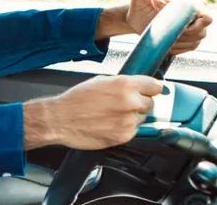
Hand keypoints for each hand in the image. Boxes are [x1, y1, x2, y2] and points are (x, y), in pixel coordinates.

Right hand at [25, 75, 163, 149]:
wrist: (60, 119)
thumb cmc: (75, 100)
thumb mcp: (99, 81)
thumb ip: (121, 83)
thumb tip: (136, 86)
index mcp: (125, 84)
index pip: (156, 86)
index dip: (151, 89)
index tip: (149, 92)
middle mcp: (131, 102)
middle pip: (150, 104)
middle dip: (139, 104)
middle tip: (123, 105)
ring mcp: (129, 120)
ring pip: (141, 118)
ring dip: (131, 117)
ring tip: (111, 116)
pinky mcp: (125, 136)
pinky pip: (133, 131)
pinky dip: (124, 129)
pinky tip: (109, 125)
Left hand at [124, 0, 212, 54]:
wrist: (135, 23)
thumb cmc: (137, 8)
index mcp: (189, 1)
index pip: (206, 15)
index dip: (196, 24)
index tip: (179, 27)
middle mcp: (195, 13)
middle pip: (203, 30)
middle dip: (186, 35)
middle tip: (168, 33)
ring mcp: (194, 26)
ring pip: (199, 39)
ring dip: (182, 42)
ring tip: (165, 38)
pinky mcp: (190, 38)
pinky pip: (192, 46)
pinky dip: (180, 48)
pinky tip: (167, 44)